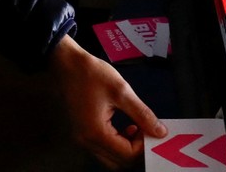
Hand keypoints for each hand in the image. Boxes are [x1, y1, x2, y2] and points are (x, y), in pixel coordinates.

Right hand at [49, 35, 165, 168]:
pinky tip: (125, 127)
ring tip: (137, 128)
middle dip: (136, 151)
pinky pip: (103, 148)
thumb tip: (160, 131)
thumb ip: (142, 114)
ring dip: (127, 149)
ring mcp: (81, 139)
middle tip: (147, 132)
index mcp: (95, 133)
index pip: (127, 155)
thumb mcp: (122, 91)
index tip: (153, 131)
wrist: (66, 63)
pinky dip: (117, 144)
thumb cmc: (91, 74)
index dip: (144, 146)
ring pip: (110, 158)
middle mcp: (86, 142)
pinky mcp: (81, 134)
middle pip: (118, 162)